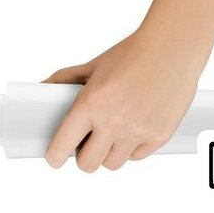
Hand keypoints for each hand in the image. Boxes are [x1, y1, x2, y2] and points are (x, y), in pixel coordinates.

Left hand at [43, 29, 206, 171]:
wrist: (172, 48)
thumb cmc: (132, 54)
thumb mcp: (92, 65)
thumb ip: (64, 80)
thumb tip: (42, 89)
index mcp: (90, 104)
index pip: (62, 146)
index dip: (55, 155)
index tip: (55, 157)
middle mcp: (113, 122)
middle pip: (87, 164)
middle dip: (83, 155)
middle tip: (87, 142)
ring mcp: (137, 132)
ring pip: (112, 164)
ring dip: (108, 153)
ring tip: (112, 133)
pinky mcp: (159, 137)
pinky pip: (137, 157)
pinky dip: (132, 148)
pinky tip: (133, 127)